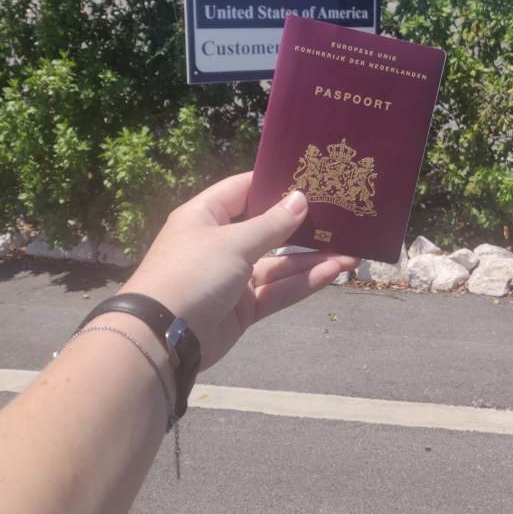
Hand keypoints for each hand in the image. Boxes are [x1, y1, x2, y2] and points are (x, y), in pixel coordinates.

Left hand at [120, 172, 357, 368]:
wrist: (162, 337)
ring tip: (351, 253)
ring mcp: (231, 279)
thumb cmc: (191, 273)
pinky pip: (277, 291)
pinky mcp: (242, 309)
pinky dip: (303, 283)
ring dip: (311, 259)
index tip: (308, 176)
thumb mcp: (234, 242)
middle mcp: (219, 244)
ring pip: (278, 265)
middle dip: (301, 227)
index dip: (272, 183)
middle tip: (340, 216)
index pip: (242, 190)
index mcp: (205, 217)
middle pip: (267, 230)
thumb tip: (300, 199)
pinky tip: (332, 272)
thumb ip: (272, 224)